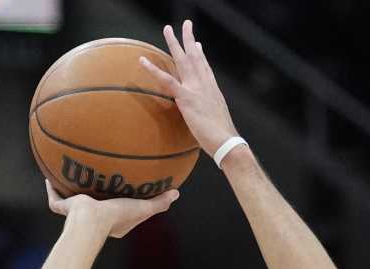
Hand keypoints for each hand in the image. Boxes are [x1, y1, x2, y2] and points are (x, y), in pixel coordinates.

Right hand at [46, 180, 177, 238]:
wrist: (90, 221)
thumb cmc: (117, 216)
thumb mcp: (143, 208)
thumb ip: (160, 203)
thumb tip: (177, 192)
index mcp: (110, 221)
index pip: (116, 210)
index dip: (120, 200)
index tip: (124, 188)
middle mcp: (92, 217)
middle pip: (93, 203)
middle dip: (94, 192)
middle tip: (98, 178)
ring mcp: (76, 213)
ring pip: (71, 199)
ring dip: (70, 188)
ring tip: (70, 172)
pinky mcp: (63, 208)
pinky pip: (55, 196)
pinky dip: (52, 187)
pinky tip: (50, 173)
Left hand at [138, 21, 240, 155]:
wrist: (226, 141)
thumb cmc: (221, 137)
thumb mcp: (215, 118)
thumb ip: (208, 111)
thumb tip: (204, 113)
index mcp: (212, 89)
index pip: (205, 67)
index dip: (200, 54)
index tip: (196, 44)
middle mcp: (205, 84)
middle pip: (195, 56)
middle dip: (189, 39)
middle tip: (185, 24)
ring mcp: (195, 89)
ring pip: (183, 60)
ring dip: (174, 43)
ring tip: (167, 29)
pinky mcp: (186, 98)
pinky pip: (166, 80)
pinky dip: (153, 69)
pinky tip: (143, 61)